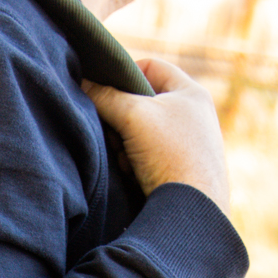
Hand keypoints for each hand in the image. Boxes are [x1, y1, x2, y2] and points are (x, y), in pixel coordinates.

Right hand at [82, 58, 231, 213]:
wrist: (191, 210)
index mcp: (192, 93)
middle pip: (144, 102)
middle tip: (115, 132)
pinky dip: (136, 162)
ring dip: (126, 143)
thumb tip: (81, 82)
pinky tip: (135, 174)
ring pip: (143, 131)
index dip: (123, 74)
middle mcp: (195, 115)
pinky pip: (150, 155)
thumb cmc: (169, 155)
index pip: (150, 67)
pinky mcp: (183, 169)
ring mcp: (191, 143)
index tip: (105, 91)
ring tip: (127, 159)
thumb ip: (104, 96)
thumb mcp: (132, 117)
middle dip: (122, 117)